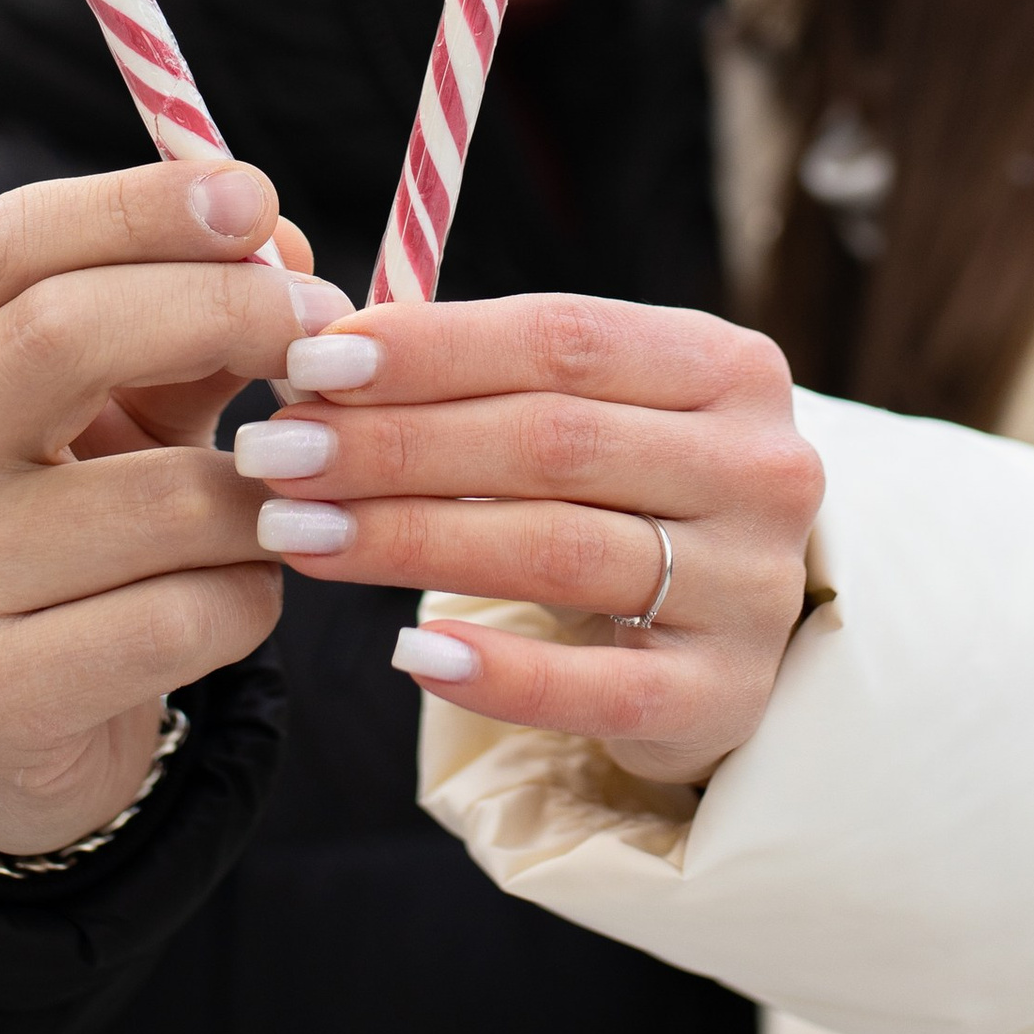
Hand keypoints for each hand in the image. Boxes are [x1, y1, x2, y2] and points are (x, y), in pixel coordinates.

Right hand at [0, 162, 345, 857]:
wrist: (9, 724)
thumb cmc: (83, 523)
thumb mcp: (126, 406)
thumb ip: (194, 320)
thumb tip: (281, 243)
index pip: (7, 243)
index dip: (138, 207)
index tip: (255, 197)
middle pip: (61, 332)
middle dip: (224, 311)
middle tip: (327, 328)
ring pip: (164, 500)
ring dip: (268, 494)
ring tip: (285, 502)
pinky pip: (188, 619)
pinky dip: (250, 598)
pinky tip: (233, 596)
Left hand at [236, 295, 824, 787]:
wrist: (724, 628)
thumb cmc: (623, 489)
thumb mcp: (586, 409)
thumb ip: (479, 373)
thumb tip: (318, 357)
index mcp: (725, 365)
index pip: (563, 339)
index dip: (429, 349)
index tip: (309, 362)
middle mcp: (759, 466)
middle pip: (553, 443)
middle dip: (394, 445)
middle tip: (274, 452)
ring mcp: (752, 585)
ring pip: (560, 552)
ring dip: (411, 540)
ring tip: (297, 534)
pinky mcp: (726, 694)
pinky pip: (602, 689)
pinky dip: (501, 673)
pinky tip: (409, 653)